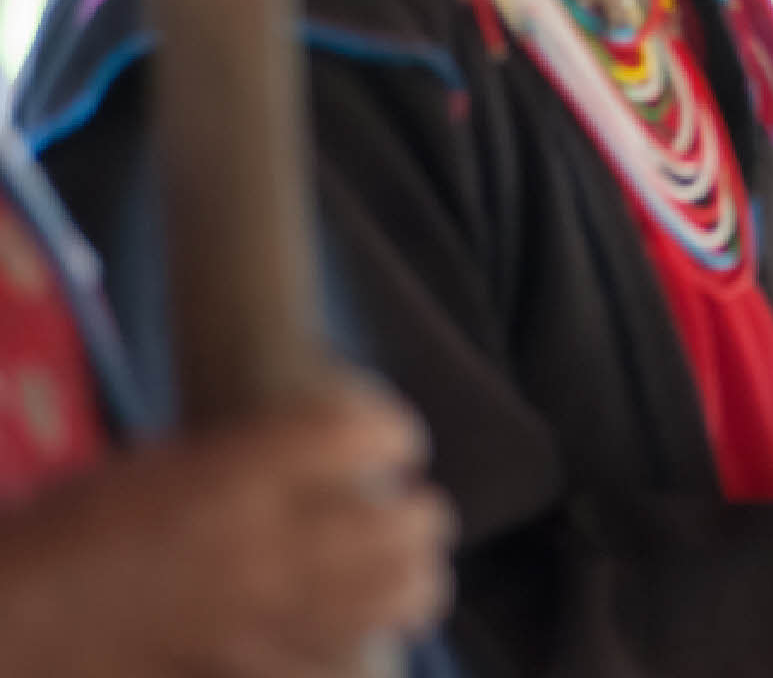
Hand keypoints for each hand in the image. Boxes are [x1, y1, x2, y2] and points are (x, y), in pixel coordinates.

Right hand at [0, 372, 453, 677]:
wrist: (5, 627)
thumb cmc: (61, 538)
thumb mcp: (154, 468)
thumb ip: (242, 460)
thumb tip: (317, 460)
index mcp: (230, 475)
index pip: (362, 433)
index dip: (391, 433)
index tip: (395, 443)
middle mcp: (261, 547)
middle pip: (404, 523)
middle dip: (417, 516)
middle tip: (412, 514)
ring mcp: (260, 625)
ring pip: (396, 598)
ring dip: (411, 582)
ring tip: (407, 577)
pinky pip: (340, 666)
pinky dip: (359, 651)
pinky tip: (356, 642)